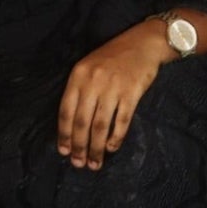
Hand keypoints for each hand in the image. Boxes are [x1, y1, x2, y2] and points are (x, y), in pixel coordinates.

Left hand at [57, 21, 171, 170]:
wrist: (143, 43)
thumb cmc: (113, 57)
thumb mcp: (89, 67)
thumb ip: (80, 91)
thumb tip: (72, 126)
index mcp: (78, 76)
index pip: (66, 111)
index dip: (64, 134)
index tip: (64, 152)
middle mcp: (93, 82)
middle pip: (82, 122)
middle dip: (79, 146)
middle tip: (79, 164)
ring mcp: (113, 87)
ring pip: (100, 125)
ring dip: (96, 148)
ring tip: (95, 163)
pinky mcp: (131, 93)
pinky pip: (121, 121)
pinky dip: (116, 138)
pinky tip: (112, 148)